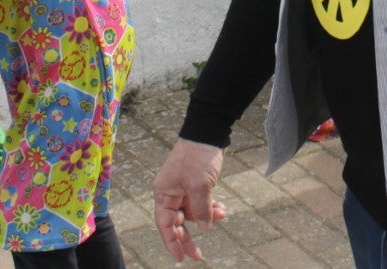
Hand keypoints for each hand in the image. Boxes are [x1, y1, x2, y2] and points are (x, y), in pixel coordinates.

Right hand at [153, 140, 228, 261]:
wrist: (208, 131)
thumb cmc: (198, 156)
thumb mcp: (200, 186)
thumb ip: (200, 209)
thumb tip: (203, 228)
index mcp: (164, 193)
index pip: (164, 225)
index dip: (171, 243)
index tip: (180, 258)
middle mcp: (170, 192)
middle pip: (176, 222)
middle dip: (188, 237)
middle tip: (199, 255)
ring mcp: (182, 187)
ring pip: (191, 212)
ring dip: (205, 217)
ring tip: (221, 215)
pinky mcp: (194, 183)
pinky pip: (200, 202)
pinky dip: (210, 207)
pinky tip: (222, 209)